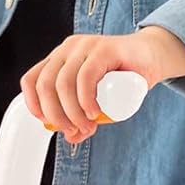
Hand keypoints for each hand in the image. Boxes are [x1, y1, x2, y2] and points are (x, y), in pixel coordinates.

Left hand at [19, 29, 184, 140]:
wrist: (153, 57)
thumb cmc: (124, 78)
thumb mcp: (98, 100)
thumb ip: (83, 117)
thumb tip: (70, 138)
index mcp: (59, 58)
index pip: (31, 79)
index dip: (33, 104)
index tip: (47, 122)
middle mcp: (67, 49)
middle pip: (45, 84)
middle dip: (56, 114)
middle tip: (73, 130)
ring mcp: (85, 46)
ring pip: (64, 83)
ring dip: (72, 112)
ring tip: (87, 126)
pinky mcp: (104, 49)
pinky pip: (85, 76)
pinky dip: (85, 100)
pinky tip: (93, 113)